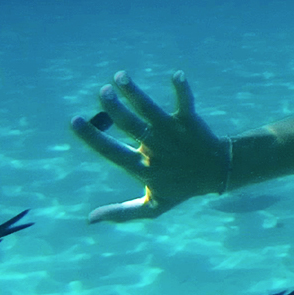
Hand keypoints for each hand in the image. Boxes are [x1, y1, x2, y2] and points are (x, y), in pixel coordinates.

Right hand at [71, 71, 228, 222]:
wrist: (218, 173)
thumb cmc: (181, 188)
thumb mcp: (153, 206)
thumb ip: (122, 212)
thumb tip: (90, 220)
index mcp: (145, 168)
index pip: (115, 153)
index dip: (95, 138)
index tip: (75, 120)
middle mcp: (158, 148)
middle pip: (133, 127)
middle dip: (117, 109)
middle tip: (102, 92)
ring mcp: (174, 133)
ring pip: (153, 111)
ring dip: (136, 93)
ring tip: (120, 76)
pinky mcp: (190, 121)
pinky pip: (186, 103)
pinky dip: (183, 90)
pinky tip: (176, 74)